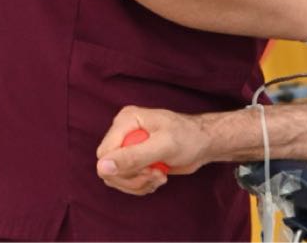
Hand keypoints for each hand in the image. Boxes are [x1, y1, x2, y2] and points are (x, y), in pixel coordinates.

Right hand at [95, 106, 209, 194]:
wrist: (204, 143)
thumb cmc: (189, 138)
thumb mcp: (163, 146)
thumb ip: (133, 156)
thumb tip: (102, 167)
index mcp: (126, 120)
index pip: (105, 154)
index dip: (121, 169)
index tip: (147, 171)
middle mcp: (123, 132)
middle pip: (108, 168)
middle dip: (133, 178)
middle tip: (157, 176)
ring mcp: (128, 146)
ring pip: (115, 177)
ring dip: (138, 184)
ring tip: (160, 178)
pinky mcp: (134, 159)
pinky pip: (125, 181)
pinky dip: (141, 185)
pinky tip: (158, 179)